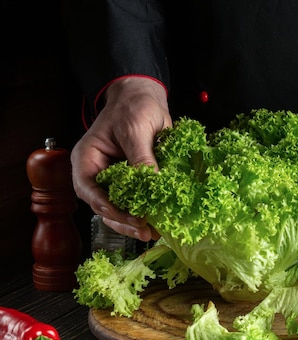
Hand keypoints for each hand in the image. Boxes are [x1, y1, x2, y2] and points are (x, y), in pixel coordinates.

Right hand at [70, 76, 171, 240]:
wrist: (144, 98)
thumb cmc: (133, 106)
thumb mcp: (136, 129)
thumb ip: (142, 157)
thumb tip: (152, 183)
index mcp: (87, 159)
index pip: (88, 188)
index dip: (105, 205)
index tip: (126, 215)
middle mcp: (98, 173)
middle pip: (103, 206)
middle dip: (123, 220)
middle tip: (144, 229)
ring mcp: (115, 180)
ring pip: (119, 209)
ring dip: (134, 223)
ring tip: (152, 232)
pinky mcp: (133, 183)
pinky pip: (136, 202)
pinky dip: (146, 213)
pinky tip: (158, 222)